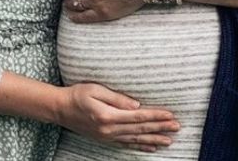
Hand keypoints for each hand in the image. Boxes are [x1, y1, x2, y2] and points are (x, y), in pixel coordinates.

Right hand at [54, 83, 179, 152]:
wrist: (60, 109)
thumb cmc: (77, 94)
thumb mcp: (95, 89)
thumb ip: (116, 98)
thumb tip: (136, 105)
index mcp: (108, 116)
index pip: (138, 116)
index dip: (156, 116)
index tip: (170, 115)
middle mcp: (109, 130)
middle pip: (140, 129)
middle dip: (160, 128)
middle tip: (177, 127)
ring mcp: (108, 137)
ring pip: (136, 139)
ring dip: (154, 139)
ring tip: (169, 140)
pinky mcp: (106, 139)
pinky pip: (127, 144)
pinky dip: (140, 146)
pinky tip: (151, 147)